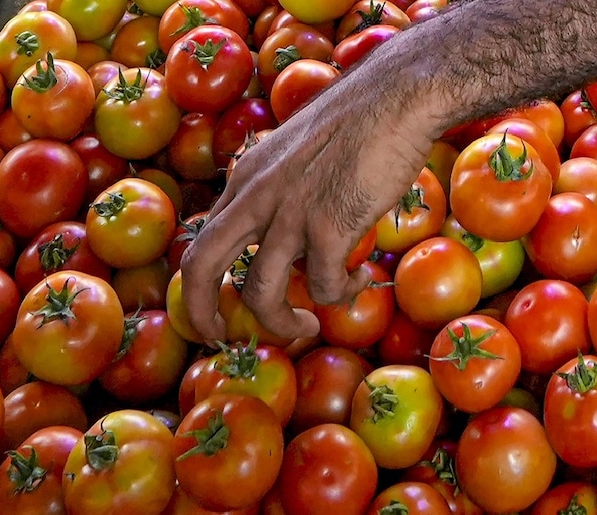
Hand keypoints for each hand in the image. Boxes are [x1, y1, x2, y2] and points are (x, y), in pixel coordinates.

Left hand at [180, 67, 436, 342]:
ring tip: (307, 325)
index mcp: (244, 179)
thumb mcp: (295, 153)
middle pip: (201, 267)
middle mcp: (255, 196)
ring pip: (260, 294)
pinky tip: (361, 278)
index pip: (202, 239)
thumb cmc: (357, 121)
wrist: (396, 96)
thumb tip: (286, 239)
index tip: (216, 310)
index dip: (200, 285)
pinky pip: (324, 287)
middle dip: (201, 313)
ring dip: (282, 324)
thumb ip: (279, 192)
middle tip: (220, 337)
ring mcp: (289, 213)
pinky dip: (343, 294)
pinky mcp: (329, 226)